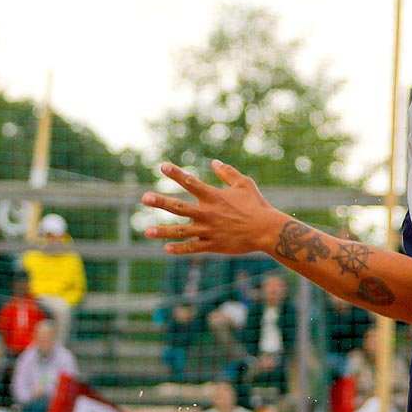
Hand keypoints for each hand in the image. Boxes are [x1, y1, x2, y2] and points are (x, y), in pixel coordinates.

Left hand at [142, 161, 283, 256]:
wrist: (266, 230)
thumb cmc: (256, 205)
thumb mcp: (244, 184)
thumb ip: (227, 173)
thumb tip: (214, 162)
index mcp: (214, 196)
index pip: (190, 182)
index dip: (176, 173)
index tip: (162, 166)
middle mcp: (207, 213)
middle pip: (179, 207)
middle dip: (161, 202)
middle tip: (145, 197)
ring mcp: (208, 230)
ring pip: (180, 231)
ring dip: (163, 231)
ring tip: (147, 231)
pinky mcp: (213, 245)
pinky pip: (193, 247)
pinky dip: (179, 249)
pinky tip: (166, 248)